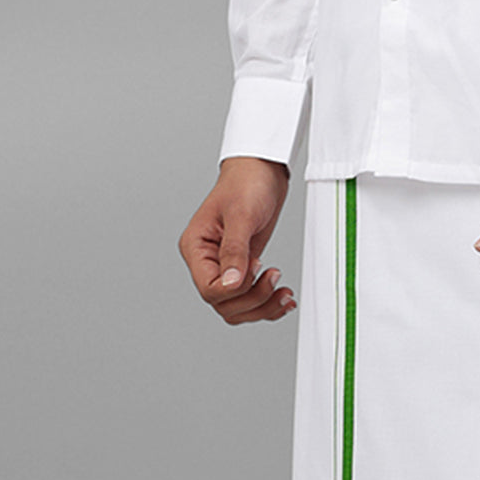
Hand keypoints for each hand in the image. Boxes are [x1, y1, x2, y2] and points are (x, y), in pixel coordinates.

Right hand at [179, 157, 295, 324]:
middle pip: (224, 304)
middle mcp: (206, 262)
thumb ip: (235, 250)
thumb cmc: (245, 183)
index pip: (209, 289)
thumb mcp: (241, 216)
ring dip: (262, 306)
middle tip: (274, 276)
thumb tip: (232, 282)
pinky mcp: (243, 269)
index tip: (256, 267)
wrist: (261, 171)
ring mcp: (225, 267)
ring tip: (283, 291)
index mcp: (196, 248)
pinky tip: (283, 298)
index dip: (235, 289)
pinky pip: (251, 300)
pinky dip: (268, 305)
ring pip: (238, 308)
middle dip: (253, 299)